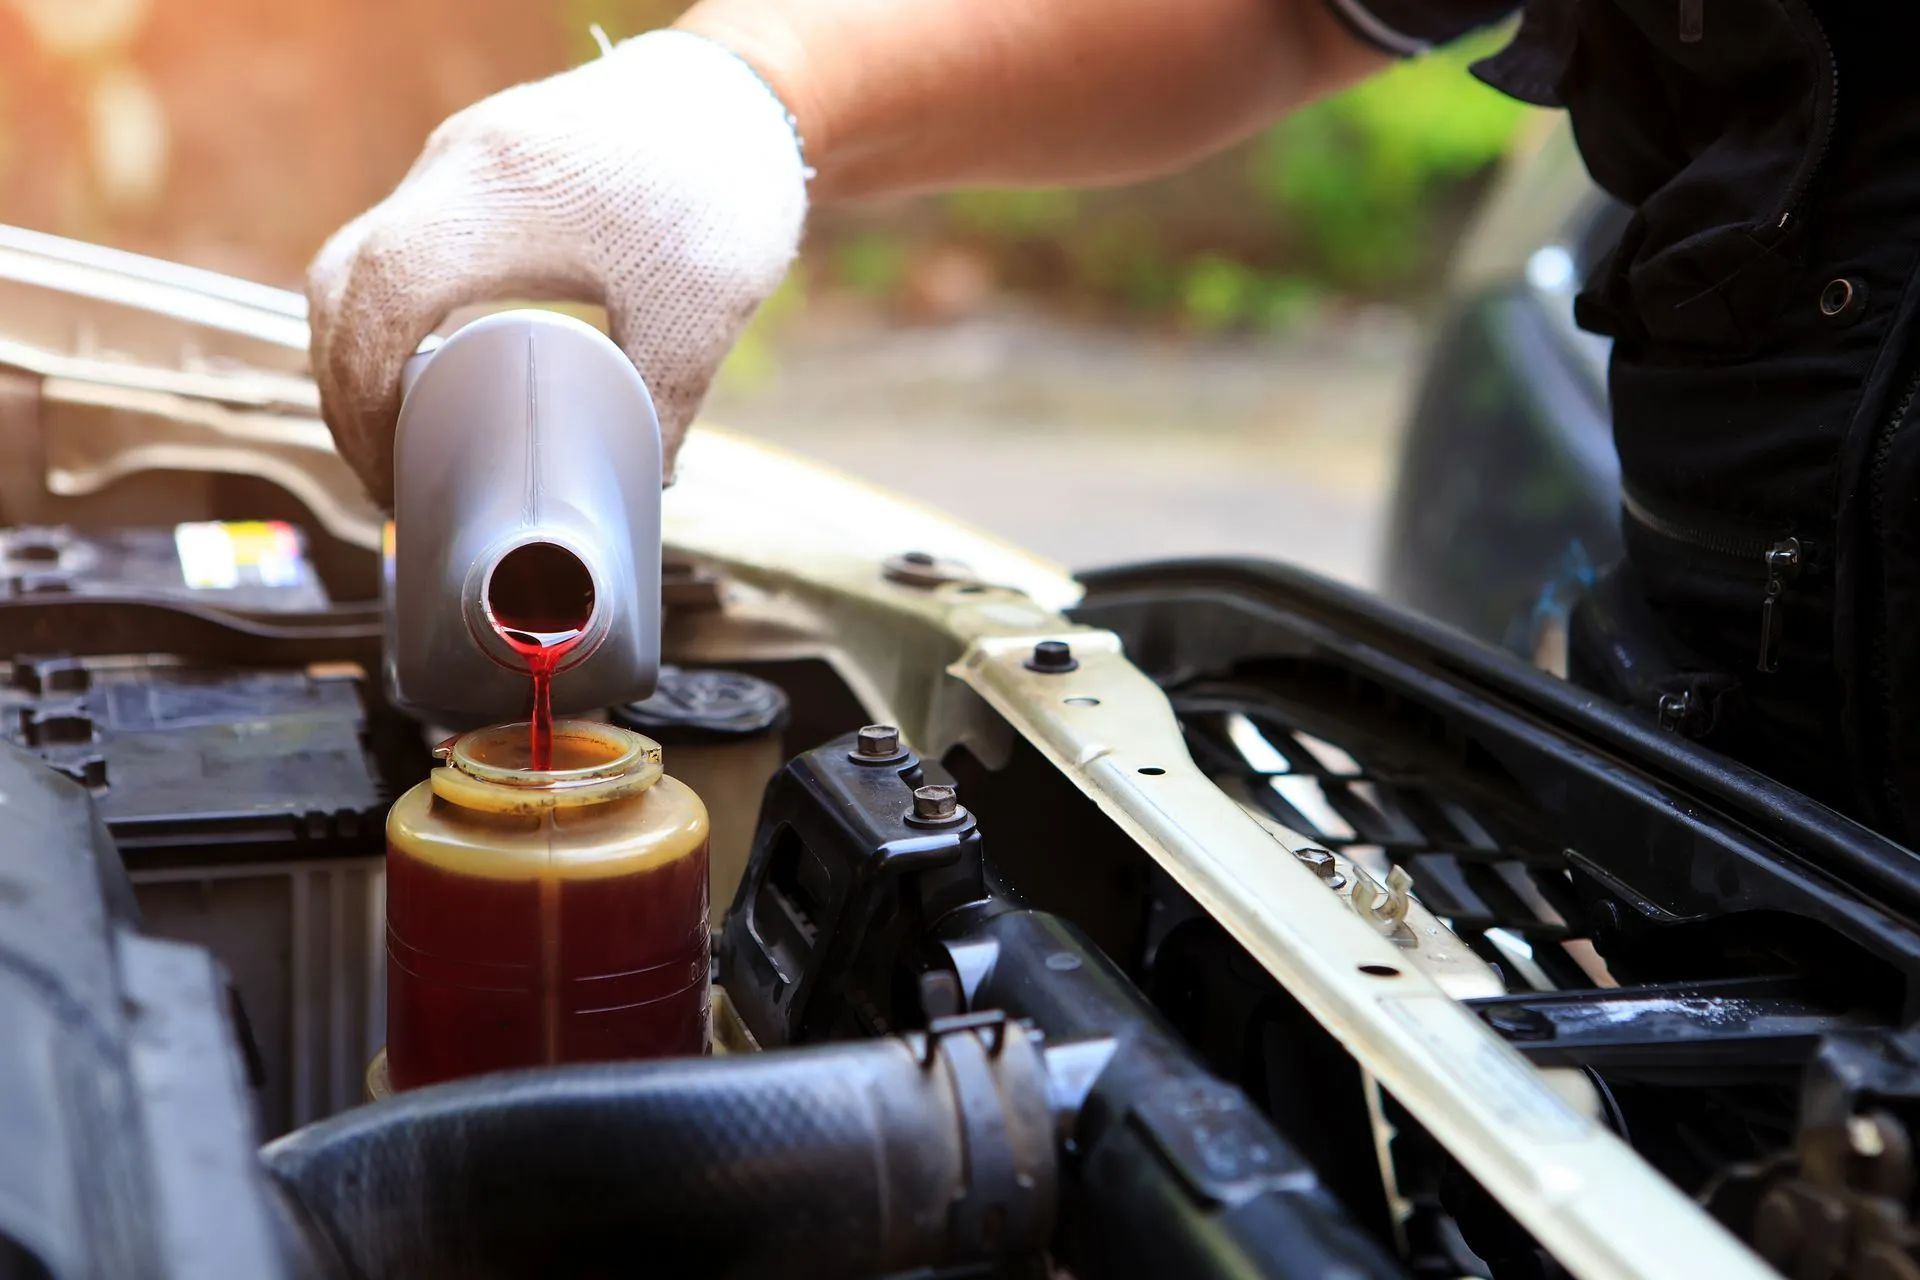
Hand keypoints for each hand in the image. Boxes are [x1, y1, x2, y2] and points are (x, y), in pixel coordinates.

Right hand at [306, 31, 806, 504]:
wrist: (741, 85)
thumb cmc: (721, 184)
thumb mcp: (702, 309)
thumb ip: (664, 402)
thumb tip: (641, 485)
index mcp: (497, 198)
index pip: (381, 297)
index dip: (364, 395)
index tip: (391, 472)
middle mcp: (456, 168)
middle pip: (342, 282)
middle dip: (343, 387)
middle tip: (387, 476)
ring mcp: (457, 161)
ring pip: (358, 260)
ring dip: (358, 351)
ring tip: (400, 442)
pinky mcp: (474, 168)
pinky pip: (396, 244)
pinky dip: (390, 314)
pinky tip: (429, 374)